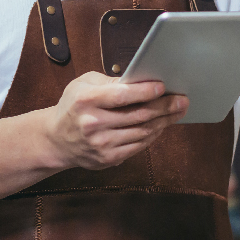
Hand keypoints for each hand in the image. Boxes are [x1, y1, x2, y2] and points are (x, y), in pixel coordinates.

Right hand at [43, 72, 187, 171]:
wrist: (56, 140)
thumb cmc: (74, 106)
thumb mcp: (84, 84)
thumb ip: (112, 82)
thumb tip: (142, 80)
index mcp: (86, 101)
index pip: (121, 96)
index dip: (145, 91)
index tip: (163, 86)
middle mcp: (93, 124)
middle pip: (138, 115)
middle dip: (164, 107)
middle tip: (182, 100)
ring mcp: (101, 144)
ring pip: (142, 132)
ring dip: (164, 121)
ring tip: (178, 111)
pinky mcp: (108, 158)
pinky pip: (138, 145)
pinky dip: (153, 134)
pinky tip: (162, 125)